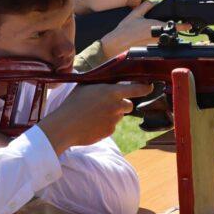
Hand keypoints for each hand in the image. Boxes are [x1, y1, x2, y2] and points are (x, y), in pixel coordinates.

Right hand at [38, 83, 152, 154]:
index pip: (137, 89)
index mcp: (112, 92)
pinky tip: (91, 123)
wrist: (65, 126)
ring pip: (118, 116)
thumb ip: (101, 84)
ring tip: (94, 114)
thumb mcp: (86, 86)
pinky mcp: (109, 132)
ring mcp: (114, 121)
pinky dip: (104, 124)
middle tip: (107, 104)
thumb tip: (110, 81)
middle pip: (128, 105)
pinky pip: (111, 126)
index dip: (145, 88)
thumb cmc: (73, 103)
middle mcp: (117, 106)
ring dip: (111, 114)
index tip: (149, 87)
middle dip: (121, 104)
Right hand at [99, 1, 190, 56]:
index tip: (189, 25)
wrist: (117, 44)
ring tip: (150, 33)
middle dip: (171, 30)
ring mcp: (154, 44)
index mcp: (154, 26)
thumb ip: (146, 6)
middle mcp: (156, 37)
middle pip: (170, 33)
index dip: (183, 26)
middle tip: (167, 27)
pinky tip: (147, 38)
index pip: (173, 26)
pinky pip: (158, 44)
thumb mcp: (135, 14)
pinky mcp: (151, 49)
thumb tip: (155, 3)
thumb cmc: (124, 31)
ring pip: (165, 39)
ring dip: (163, 36)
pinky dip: (157, 41)